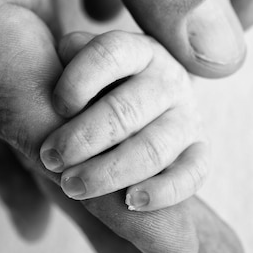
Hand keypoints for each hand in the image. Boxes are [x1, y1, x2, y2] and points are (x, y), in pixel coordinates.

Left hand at [40, 30, 208, 210]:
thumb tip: (61, 60)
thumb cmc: (94, 88)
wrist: (132, 111)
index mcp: (137, 50)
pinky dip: (163, 191)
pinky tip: (130, 202)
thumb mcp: (78, 64)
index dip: (78, 80)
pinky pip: (192, 174)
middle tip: (52, 158)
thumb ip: (67, 59)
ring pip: (153, 147)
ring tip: (73, 187)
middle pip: (126, 108)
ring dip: (109, 171)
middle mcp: (168, 78)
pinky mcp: (200, 151)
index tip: (55, 107)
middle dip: (83, 138)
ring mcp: (189, 115)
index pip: (110, 53)